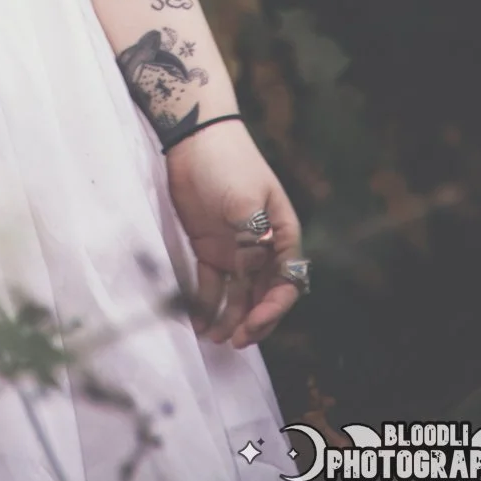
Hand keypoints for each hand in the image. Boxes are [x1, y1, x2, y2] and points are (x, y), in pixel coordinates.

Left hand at [164, 119, 304, 349]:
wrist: (194, 138)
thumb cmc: (229, 165)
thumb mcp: (244, 201)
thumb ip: (250, 241)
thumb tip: (252, 275)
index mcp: (281, 235)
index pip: (286, 281)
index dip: (273, 307)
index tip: (254, 323)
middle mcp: (262, 248)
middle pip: (263, 295)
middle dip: (252, 321)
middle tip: (235, 342)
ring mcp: (235, 250)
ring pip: (238, 295)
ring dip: (230, 319)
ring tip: (215, 340)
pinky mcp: (209, 249)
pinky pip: (211, 285)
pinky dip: (207, 304)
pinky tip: (199, 323)